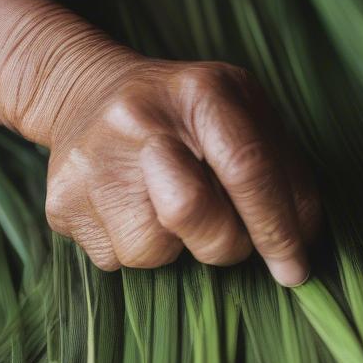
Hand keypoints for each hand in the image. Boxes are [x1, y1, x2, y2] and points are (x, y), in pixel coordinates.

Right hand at [0, 6, 318, 282]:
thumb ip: (284, 172)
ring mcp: (90, 161)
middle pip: (193, 215)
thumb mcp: (245, 116)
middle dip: (226, 243)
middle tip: (228, 231)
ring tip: (162, 201)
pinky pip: (115, 261)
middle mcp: (138, 120)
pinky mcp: (60, 201)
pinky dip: (135, 246)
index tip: (295, 271)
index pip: (248, 169)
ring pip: (151, 252)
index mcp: (201, 93)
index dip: (277, 229)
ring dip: (174, 247)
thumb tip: (302, 243)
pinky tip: (129, 206)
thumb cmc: (188, 115)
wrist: (86, 92)